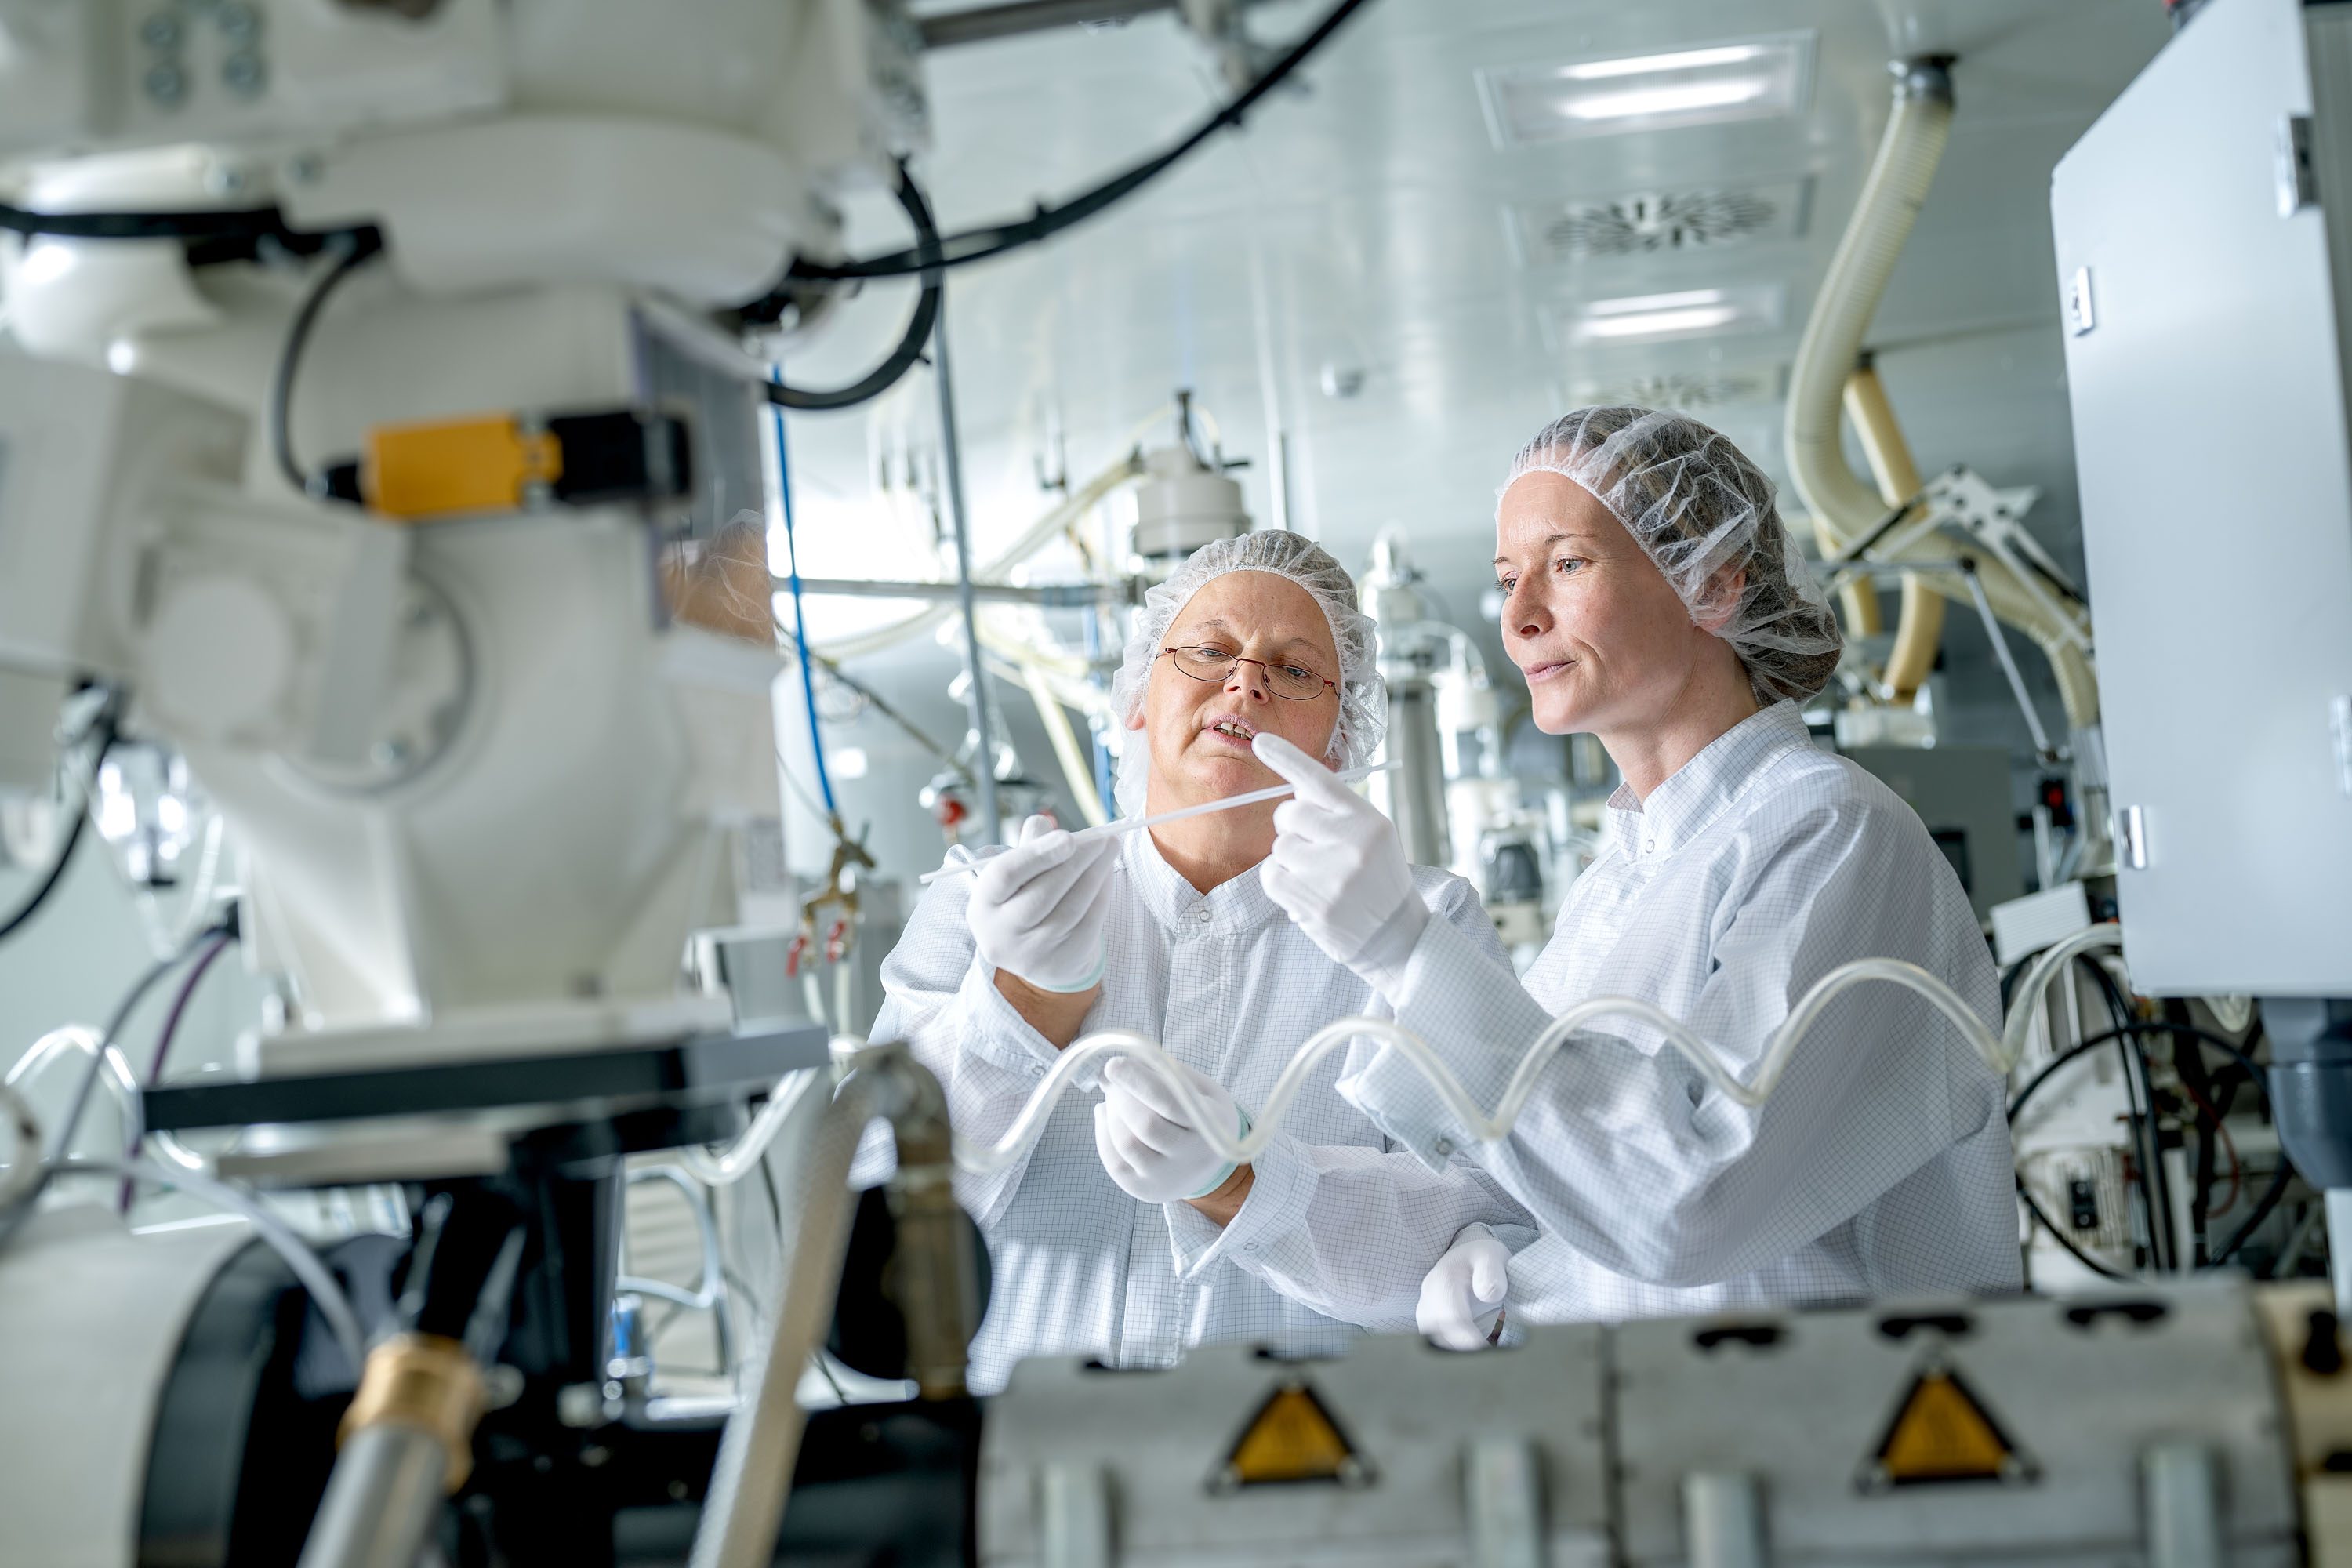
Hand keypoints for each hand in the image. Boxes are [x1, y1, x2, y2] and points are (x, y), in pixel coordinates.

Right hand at [968, 815, 1117, 991]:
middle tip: (1102, 837)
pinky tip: (1107, 873)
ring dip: (1096, 873)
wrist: (1035, 954)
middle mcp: (1002, 934)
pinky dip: (1102, 894)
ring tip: (1109, 848)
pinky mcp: (1062, 960)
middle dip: (1077, 860)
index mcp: (982, 906)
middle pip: (1043, 892)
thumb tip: (1043, 823)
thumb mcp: (1014, 878)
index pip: (1005, 875)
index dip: (1037, 854)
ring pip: (1071, 906)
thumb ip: (1027, 847)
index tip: (1068, 837)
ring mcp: (1032, 953)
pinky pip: (1089, 921)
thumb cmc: (1022, 902)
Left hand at [1093, 1057, 1246, 1204]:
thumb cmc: (1200, 1112)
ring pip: (1126, 1144)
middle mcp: (1193, 1157)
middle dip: (1121, 1096)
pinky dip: (1104, 1133)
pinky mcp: (1145, 1190)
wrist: (1211, 1162)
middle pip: (1146, 1125)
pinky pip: (1114, 1162)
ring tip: (1115, 1099)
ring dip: (1112, 1114)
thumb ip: (1164, 1073)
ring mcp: (1168, 1178)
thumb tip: (1115, 1068)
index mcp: (1211, 1124)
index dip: (1138, 1081)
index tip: (1113, 1064)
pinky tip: (1108, 1117)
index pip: (1170, 1102)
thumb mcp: (1198, 1087)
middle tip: (1114, 1080)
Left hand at [1251, 734, 1427, 984]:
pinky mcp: (1314, 903)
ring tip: (1318, 875)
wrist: (1398, 936)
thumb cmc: (1378, 878)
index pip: (1320, 780)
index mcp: (1368, 819)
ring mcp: (1332, 875)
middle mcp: (1352, 842)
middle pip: (1289, 813)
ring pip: (1278, 847)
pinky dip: (1281, 882)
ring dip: (1289, 859)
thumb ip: (1336, 811)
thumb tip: (1294, 787)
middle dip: (1292, 826)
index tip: (1260, 740)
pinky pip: (1271, 876)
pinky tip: (1305, 892)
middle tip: (1315, 846)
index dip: (1287, 758)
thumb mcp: (1371, 835)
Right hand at [1417, 1225, 1509, 1349]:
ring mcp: (1425, 1309)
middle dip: (1461, 1352)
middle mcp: (1428, 1296)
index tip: (1488, 1353)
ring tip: (1479, 1360)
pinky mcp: (1428, 1321)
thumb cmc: (1481, 1257)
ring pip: (1432, 1341)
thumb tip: (1488, 1296)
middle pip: (1438, 1334)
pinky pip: (1434, 1342)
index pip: (1452, 1318)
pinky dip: (1451, 1351)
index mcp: (1444, 1279)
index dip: (1469, 1340)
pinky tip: (1469, 1356)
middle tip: (1486, 1360)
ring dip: (1454, 1354)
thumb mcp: (1492, 1256)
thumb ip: (1491, 1273)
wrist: (1467, 1254)